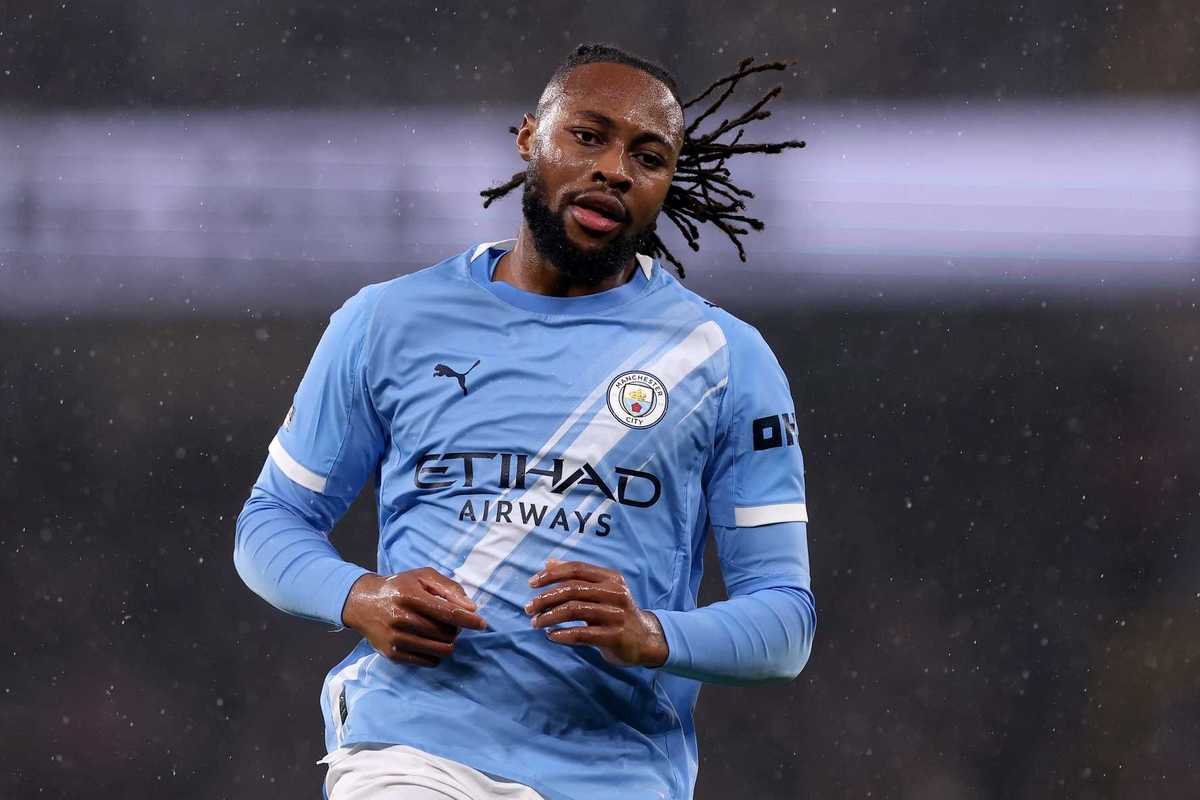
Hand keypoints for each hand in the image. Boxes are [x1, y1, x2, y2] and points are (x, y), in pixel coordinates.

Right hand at [342, 568, 486, 667]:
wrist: (363, 603)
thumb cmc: (400, 587)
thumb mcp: (423, 576)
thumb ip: (450, 588)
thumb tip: (471, 608)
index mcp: (409, 596)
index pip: (447, 612)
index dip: (468, 620)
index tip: (482, 623)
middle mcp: (400, 618)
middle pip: (445, 633)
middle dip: (455, 629)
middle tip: (450, 622)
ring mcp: (395, 639)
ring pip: (439, 650)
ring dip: (448, 642)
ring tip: (442, 632)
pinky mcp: (392, 655)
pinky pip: (428, 662)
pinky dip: (436, 654)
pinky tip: (431, 642)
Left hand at [525, 559, 667, 667]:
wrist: (645, 640)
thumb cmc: (615, 613)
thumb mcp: (600, 591)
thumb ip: (576, 577)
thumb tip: (548, 562)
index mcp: (611, 578)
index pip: (576, 569)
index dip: (551, 574)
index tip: (531, 583)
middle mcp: (615, 593)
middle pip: (573, 589)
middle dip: (545, 598)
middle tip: (528, 608)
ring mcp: (616, 614)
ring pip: (574, 610)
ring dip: (549, 616)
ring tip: (535, 623)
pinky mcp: (615, 636)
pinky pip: (582, 633)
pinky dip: (562, 634)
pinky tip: (550, 635)